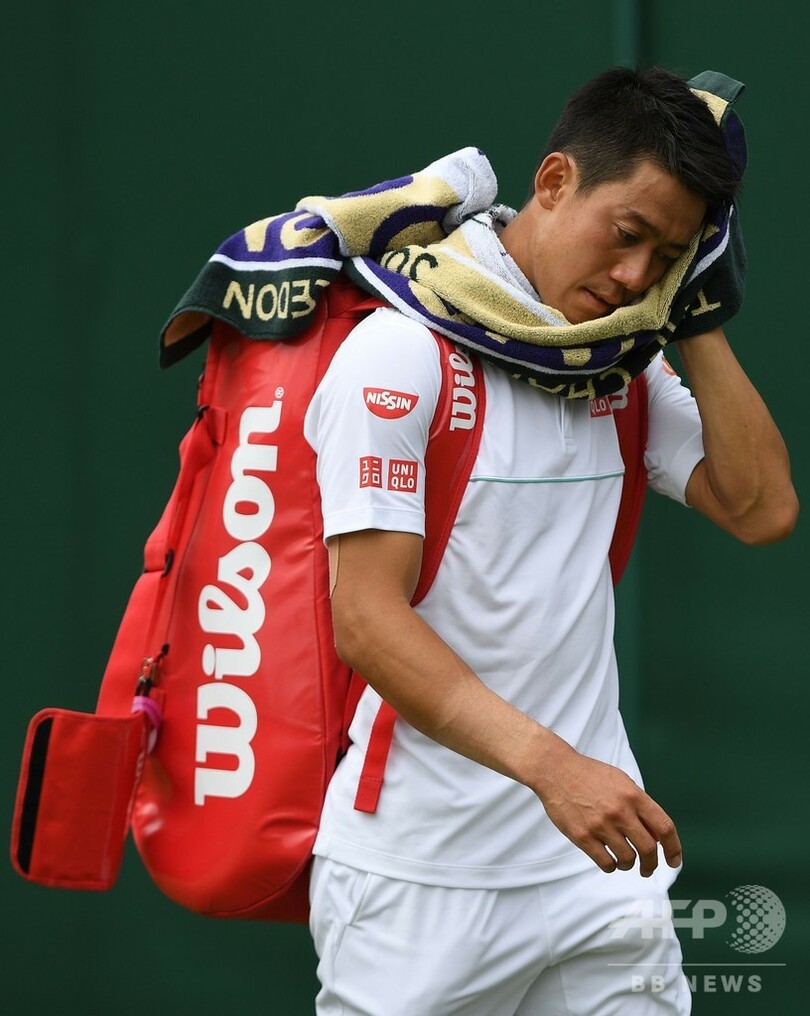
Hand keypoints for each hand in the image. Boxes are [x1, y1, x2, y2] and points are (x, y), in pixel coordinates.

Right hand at [535, 743, 681, 877]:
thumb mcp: (621, 781)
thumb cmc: (590, 775)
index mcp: (633, 796)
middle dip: (652, 864)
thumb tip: (656, 835)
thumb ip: (640, 805)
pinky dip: (611, 866)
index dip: (674, 848)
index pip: (665, 827)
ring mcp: (601, 825)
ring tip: (624, 860)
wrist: (556, 770)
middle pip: (649, 849)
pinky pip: (606, 863)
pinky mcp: (583, 836)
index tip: (674, 860)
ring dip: (629, 864)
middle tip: (648, 868)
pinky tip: (608, 859)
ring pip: (627, 859)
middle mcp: (620, 811)